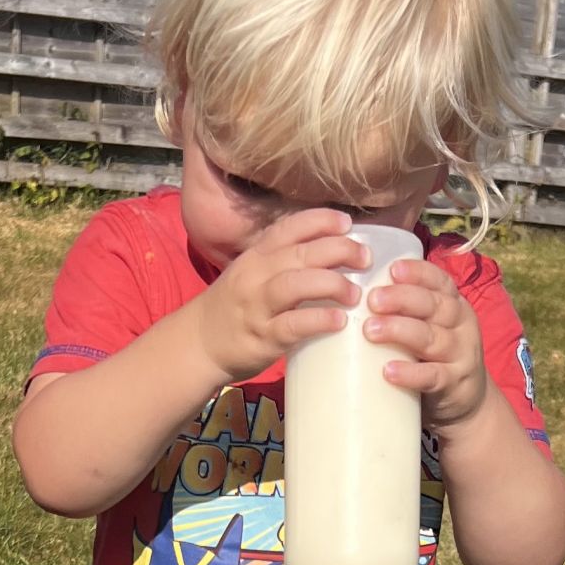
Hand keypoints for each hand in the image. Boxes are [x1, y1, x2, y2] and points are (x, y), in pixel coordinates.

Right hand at [190, 207, 370, 385]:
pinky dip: (318, 320)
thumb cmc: (234, 307)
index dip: (321, 221)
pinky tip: (339, 321)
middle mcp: (256, 275)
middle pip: (301, 253)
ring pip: (296, 284)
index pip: (290, 227)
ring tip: (355, 293)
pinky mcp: (262, 338)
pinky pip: (293, 325)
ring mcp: (258, 306)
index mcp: (257, 256)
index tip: (348, 223)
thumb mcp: (252, 273)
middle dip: (338, 250)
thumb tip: (332, 253)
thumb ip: (283, 261)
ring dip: (332, 284)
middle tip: (365, 258)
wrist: (199, 344)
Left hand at [365, 260, 489, 433]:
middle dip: (402, 298)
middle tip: (372, 299)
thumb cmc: (435, 357)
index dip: (418, 273)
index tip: (393, 269)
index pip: (439, 281)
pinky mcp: (454, 385)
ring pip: (431, 338)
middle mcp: (461, 325)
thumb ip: (404, 312)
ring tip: (370, 330)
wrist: (467, 404)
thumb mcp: (429, 327)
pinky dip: (410, 373)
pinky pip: (433, 376)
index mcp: (453, 304)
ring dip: (400, 331)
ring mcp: (460, 355)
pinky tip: (388, 371)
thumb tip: (349, 293)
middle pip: (433, 305)